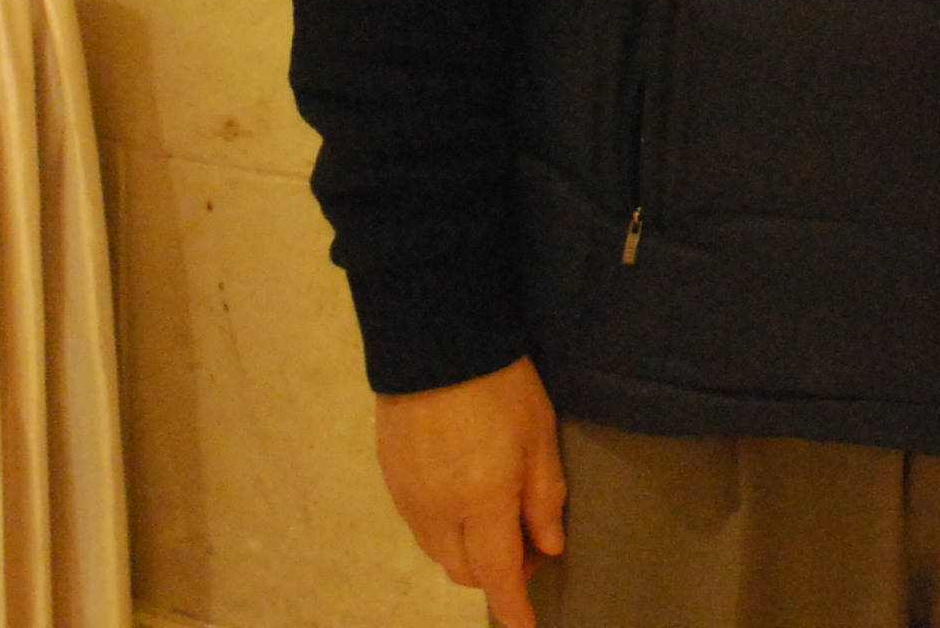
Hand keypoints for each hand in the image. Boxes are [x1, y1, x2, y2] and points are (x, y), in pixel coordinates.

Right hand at [374, 357, 568, 625]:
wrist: (434, 339)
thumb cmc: (500, 383)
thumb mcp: (539, 434)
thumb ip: (544, 497)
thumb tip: (548, 548)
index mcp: (482, 500)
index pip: (496, 575)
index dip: (513, 606)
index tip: (525, 624)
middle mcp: (438, 510)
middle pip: (464, 570)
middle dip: (496, 573)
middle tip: (528, 544)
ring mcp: (409, 497)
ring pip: (439, 552)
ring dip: (469, 552)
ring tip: (498, 518)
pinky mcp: (391, 479)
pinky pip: (420, 525)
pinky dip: (446, 529)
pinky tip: (465, 498)